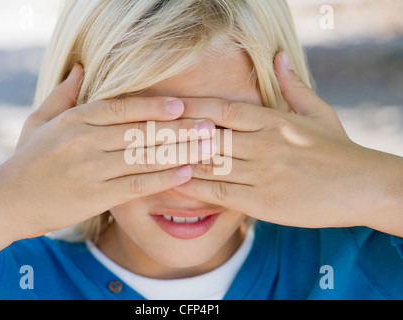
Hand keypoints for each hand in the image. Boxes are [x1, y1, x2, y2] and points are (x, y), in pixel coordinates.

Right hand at [0, 64, 212, 264]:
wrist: (7, 201)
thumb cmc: (27, 160)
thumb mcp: (39, 121)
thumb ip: (63, 95)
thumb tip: (81, 68)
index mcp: (74, 120)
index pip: (121, 108)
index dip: (154, 106)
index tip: (182, 105)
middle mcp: (85, 141)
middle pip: (140, 132)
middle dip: (178, 129)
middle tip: (208, 126)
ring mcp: (91, 169)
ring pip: (144, 157)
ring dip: (180, 152)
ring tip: (207, 149)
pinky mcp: (96, 196)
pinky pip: (136, 184)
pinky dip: (163, 179)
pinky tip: (186, 173)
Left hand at [173, 52, 402, 229]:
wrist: (364, 186)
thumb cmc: (339, 149)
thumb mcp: (318, 112)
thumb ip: (292, 86)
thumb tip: (279, 57)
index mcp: (273, 120)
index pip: (222, 108)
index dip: (191, 107)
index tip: (167, 106)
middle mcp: (262, 143)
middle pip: (208, 135)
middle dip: (176, 134)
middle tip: (148, 132)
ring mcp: (261, 172)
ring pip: (209, 162)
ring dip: (179, 159)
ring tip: (152, 157)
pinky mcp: (261, 201)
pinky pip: (219, 192)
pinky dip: (194, 187)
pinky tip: (175, 183)